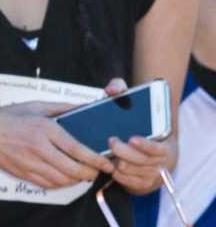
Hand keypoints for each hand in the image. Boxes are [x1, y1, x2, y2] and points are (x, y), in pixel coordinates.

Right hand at [0, 101, 114, 189]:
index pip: (77, 149)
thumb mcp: (36, 106)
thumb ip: (63, 107)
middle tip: (97, 169)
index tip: (107, 162)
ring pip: (63, 180)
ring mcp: (31, 163)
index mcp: (44, 129)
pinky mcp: (25, 174)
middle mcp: (38, 148)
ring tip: (83, 172)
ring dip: (77, 179)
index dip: (96, 159)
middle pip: (73, 169)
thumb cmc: (10, 117)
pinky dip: (63, 183)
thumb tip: (85, 107)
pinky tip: (66, 176)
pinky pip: (50, 185)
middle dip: (90, 172)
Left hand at [102, 76, 171, 193]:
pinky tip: (110, 164)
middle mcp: (159, 160)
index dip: (146, 145)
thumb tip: (111, 90)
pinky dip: (117, 174)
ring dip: (118, 163)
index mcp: (162, 142)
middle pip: (141, 161)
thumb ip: (120, 89)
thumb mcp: (127, 103)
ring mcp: (150, 173)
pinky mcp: (141, 183)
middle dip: (124, 152)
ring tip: (109, 152)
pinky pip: (127, 182)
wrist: (141, 146)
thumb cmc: (133, 121)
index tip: (132, 138)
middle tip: (111, 141)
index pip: (158, 147)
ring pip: (132, 171)